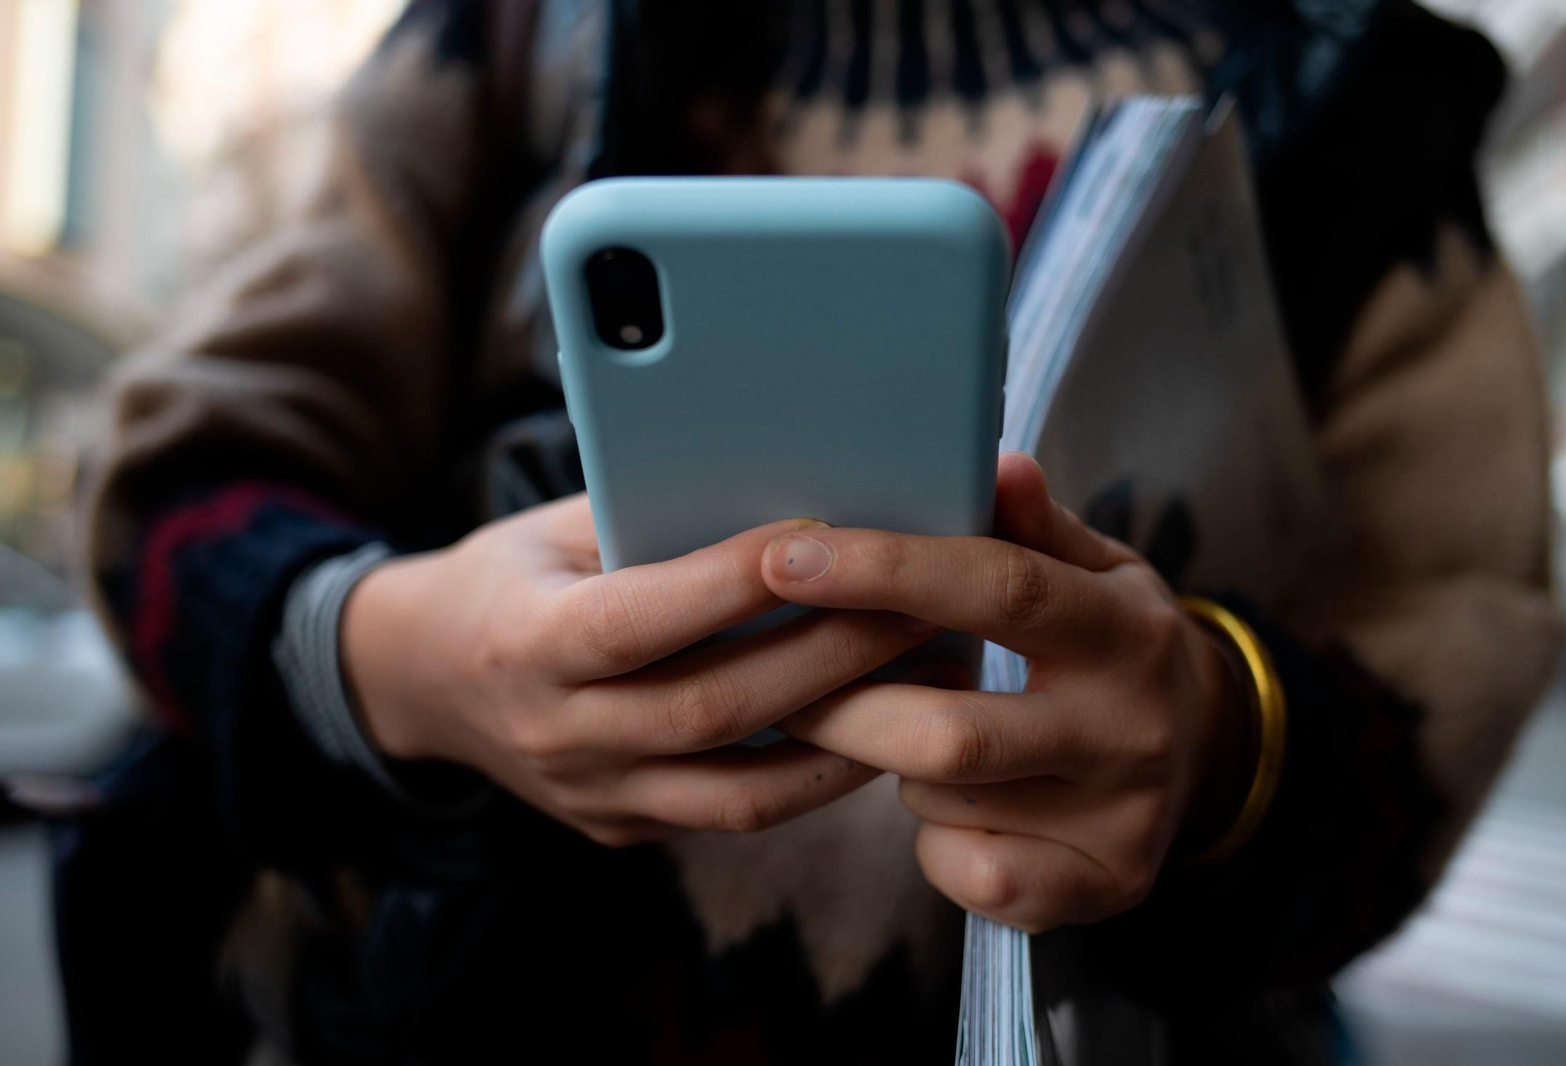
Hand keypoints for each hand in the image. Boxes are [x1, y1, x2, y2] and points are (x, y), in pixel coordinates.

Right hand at [341, 495, 941, 845]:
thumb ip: (647, 521)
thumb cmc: (510, 578)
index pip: (635, 620)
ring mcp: (592, 796)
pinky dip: (814, 774)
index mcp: (521, 642)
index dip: (728, 583)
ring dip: (847, 735)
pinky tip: (878, 724)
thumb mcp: (553, 531)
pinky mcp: (625, 829)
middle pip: (712, 709)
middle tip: (919, 604)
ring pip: (740, 789)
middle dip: (828, 655)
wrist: (424, 680)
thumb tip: (778, 495)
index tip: (821, 534)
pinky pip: (734, 813)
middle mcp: (555, 734)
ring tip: (928, 679)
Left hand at [760, 453, 1248, 931]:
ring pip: (945, 800)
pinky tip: (952, 805)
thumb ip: (1034, 525)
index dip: (885, 571)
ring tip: (898, 732)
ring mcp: (1124, 817)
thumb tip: (994, 461)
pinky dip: (937, 839)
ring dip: (893, 766)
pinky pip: (971, 874)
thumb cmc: (1109, 641)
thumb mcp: (1092, 568)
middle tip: (784, 684)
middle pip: (949, 731)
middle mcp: (1132, 727)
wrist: (1210, 747)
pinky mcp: (1107, 885)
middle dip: (844, 709)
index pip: (998, 590)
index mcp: (1123, 627)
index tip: (786, 559)